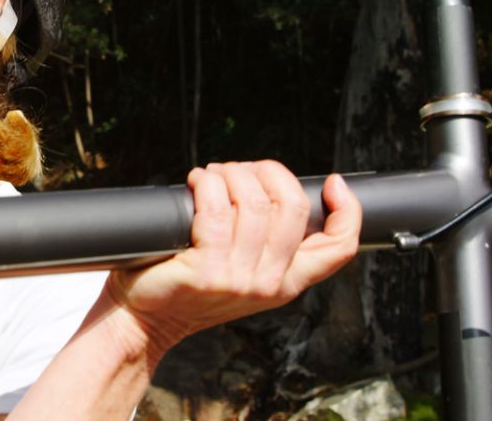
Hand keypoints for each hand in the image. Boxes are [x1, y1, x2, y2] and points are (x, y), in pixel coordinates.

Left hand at [107, 160, 360, 357]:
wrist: (144, 320)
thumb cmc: (187, 286)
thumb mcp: (241, 273)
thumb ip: (265, 244)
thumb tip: (274, 188)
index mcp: (286, 282)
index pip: (339, 248)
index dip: (347, 210)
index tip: (333, 183)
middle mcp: (269, 284)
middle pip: (293, 208)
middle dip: (268, 173)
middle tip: (239, 171)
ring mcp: (239, 280)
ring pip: (253, 202)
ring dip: (231, 174)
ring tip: (212, 175)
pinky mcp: (205, 271)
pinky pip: (216, 209)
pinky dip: (207, 184)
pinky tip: (198, 182)